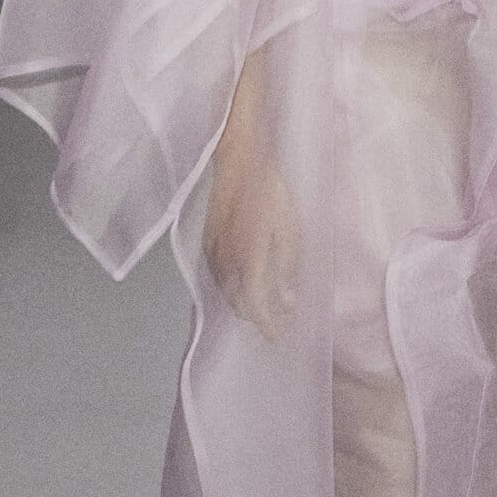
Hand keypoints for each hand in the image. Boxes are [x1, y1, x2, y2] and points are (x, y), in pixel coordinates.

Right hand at [203, 143, 300, 339]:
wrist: (238, 162)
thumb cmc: (269, 191)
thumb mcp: (290, 230)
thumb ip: (287, 269)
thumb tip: (288, 302)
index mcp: (248, 260)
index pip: (256, 307)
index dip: (268, 325)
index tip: (280, 334)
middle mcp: (226, 263)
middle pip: (239, 305)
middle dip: (259, 317)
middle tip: (279, 320)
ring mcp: (213, 254)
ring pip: (227, 294)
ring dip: (245, 304)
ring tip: (267, 305)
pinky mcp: (207, 245)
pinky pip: (218, 279)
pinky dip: (233, 289)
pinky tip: (246, 284)